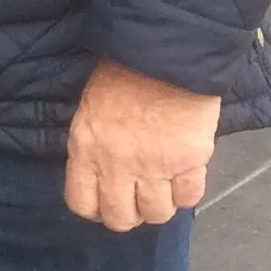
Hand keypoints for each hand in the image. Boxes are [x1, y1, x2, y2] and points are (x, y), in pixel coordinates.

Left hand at [63, 58, 221, 231]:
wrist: (164, 53)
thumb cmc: (122, 73)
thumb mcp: (90, 109)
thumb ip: (94, 145)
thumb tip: (101, 174)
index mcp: (85, 148)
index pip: (81, 202)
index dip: (95, 209)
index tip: (105, 203)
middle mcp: (116, 164)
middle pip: (120, 218)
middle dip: (129, 214)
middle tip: (137, 199)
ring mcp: (154, 166)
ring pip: (157, 215)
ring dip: (160, 206)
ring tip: (162, 188)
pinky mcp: (189, 162)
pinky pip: (189, 198)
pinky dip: (187, 194)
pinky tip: (184, 178)